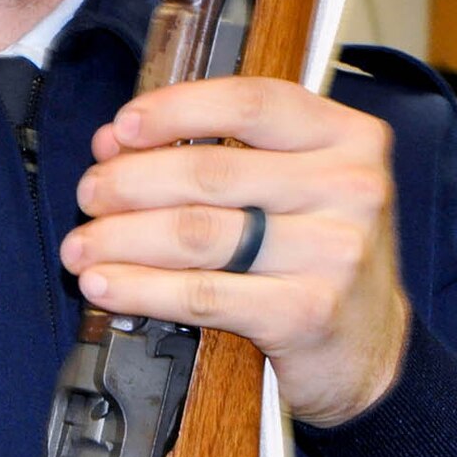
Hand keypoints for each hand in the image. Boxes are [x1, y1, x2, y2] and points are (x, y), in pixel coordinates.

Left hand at [58, 76, 409, 427]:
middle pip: (209, 172)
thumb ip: (223, 151)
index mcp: (348, 136)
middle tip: (89, 193)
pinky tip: (106, 284)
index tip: (122, 127)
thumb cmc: (319, 254)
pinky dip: (140, 287)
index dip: (174, 109)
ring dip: (121, 237)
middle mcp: (350, 188)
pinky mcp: (307, 313)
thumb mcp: (295, 184)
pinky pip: (202, 294)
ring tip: (83, 245)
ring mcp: (333, 252)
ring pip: (196, 232)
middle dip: (129, 181)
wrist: (373, 354)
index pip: (249, 101)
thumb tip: (119, 140)